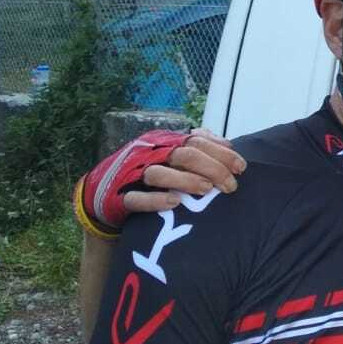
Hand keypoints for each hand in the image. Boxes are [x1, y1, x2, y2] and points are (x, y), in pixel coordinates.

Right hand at [76, 129, 246, 234]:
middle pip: (183, 154)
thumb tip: (226, 143)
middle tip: (230, 186)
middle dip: (211, 168)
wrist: (101, 194)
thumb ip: (197, 148)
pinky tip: (174, 203)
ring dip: (185, 180)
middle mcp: (147, 154)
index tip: (241, 168)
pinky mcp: (118, 197)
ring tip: (207, 189)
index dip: (221, 153)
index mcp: (162, 142)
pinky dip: (154, 199)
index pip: (196, 141)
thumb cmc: (146, 175)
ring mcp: (131, 174)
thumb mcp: (170, 157)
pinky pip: (135, 198)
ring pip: (159, 172)